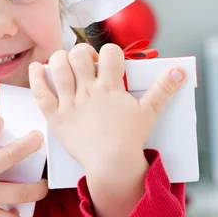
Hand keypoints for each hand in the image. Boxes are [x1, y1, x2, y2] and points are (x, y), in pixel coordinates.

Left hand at [29, 43, 185, 216]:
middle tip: (85, 63)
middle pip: (79, 55)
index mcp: (111, 88)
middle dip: (82, 52)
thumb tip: (180, 71)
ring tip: (64, 63)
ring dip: (60, 59)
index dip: (110, 51)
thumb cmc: (129, 139)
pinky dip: (36, 77)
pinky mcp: (56, 116)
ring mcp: (70, 103)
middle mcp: (89, 91)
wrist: (111, 165)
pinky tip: (37, 68)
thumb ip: (163, 89)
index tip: (109, 61)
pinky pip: (41, 92)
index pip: (110, 53)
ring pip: (59, 68)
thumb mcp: (149, 112)